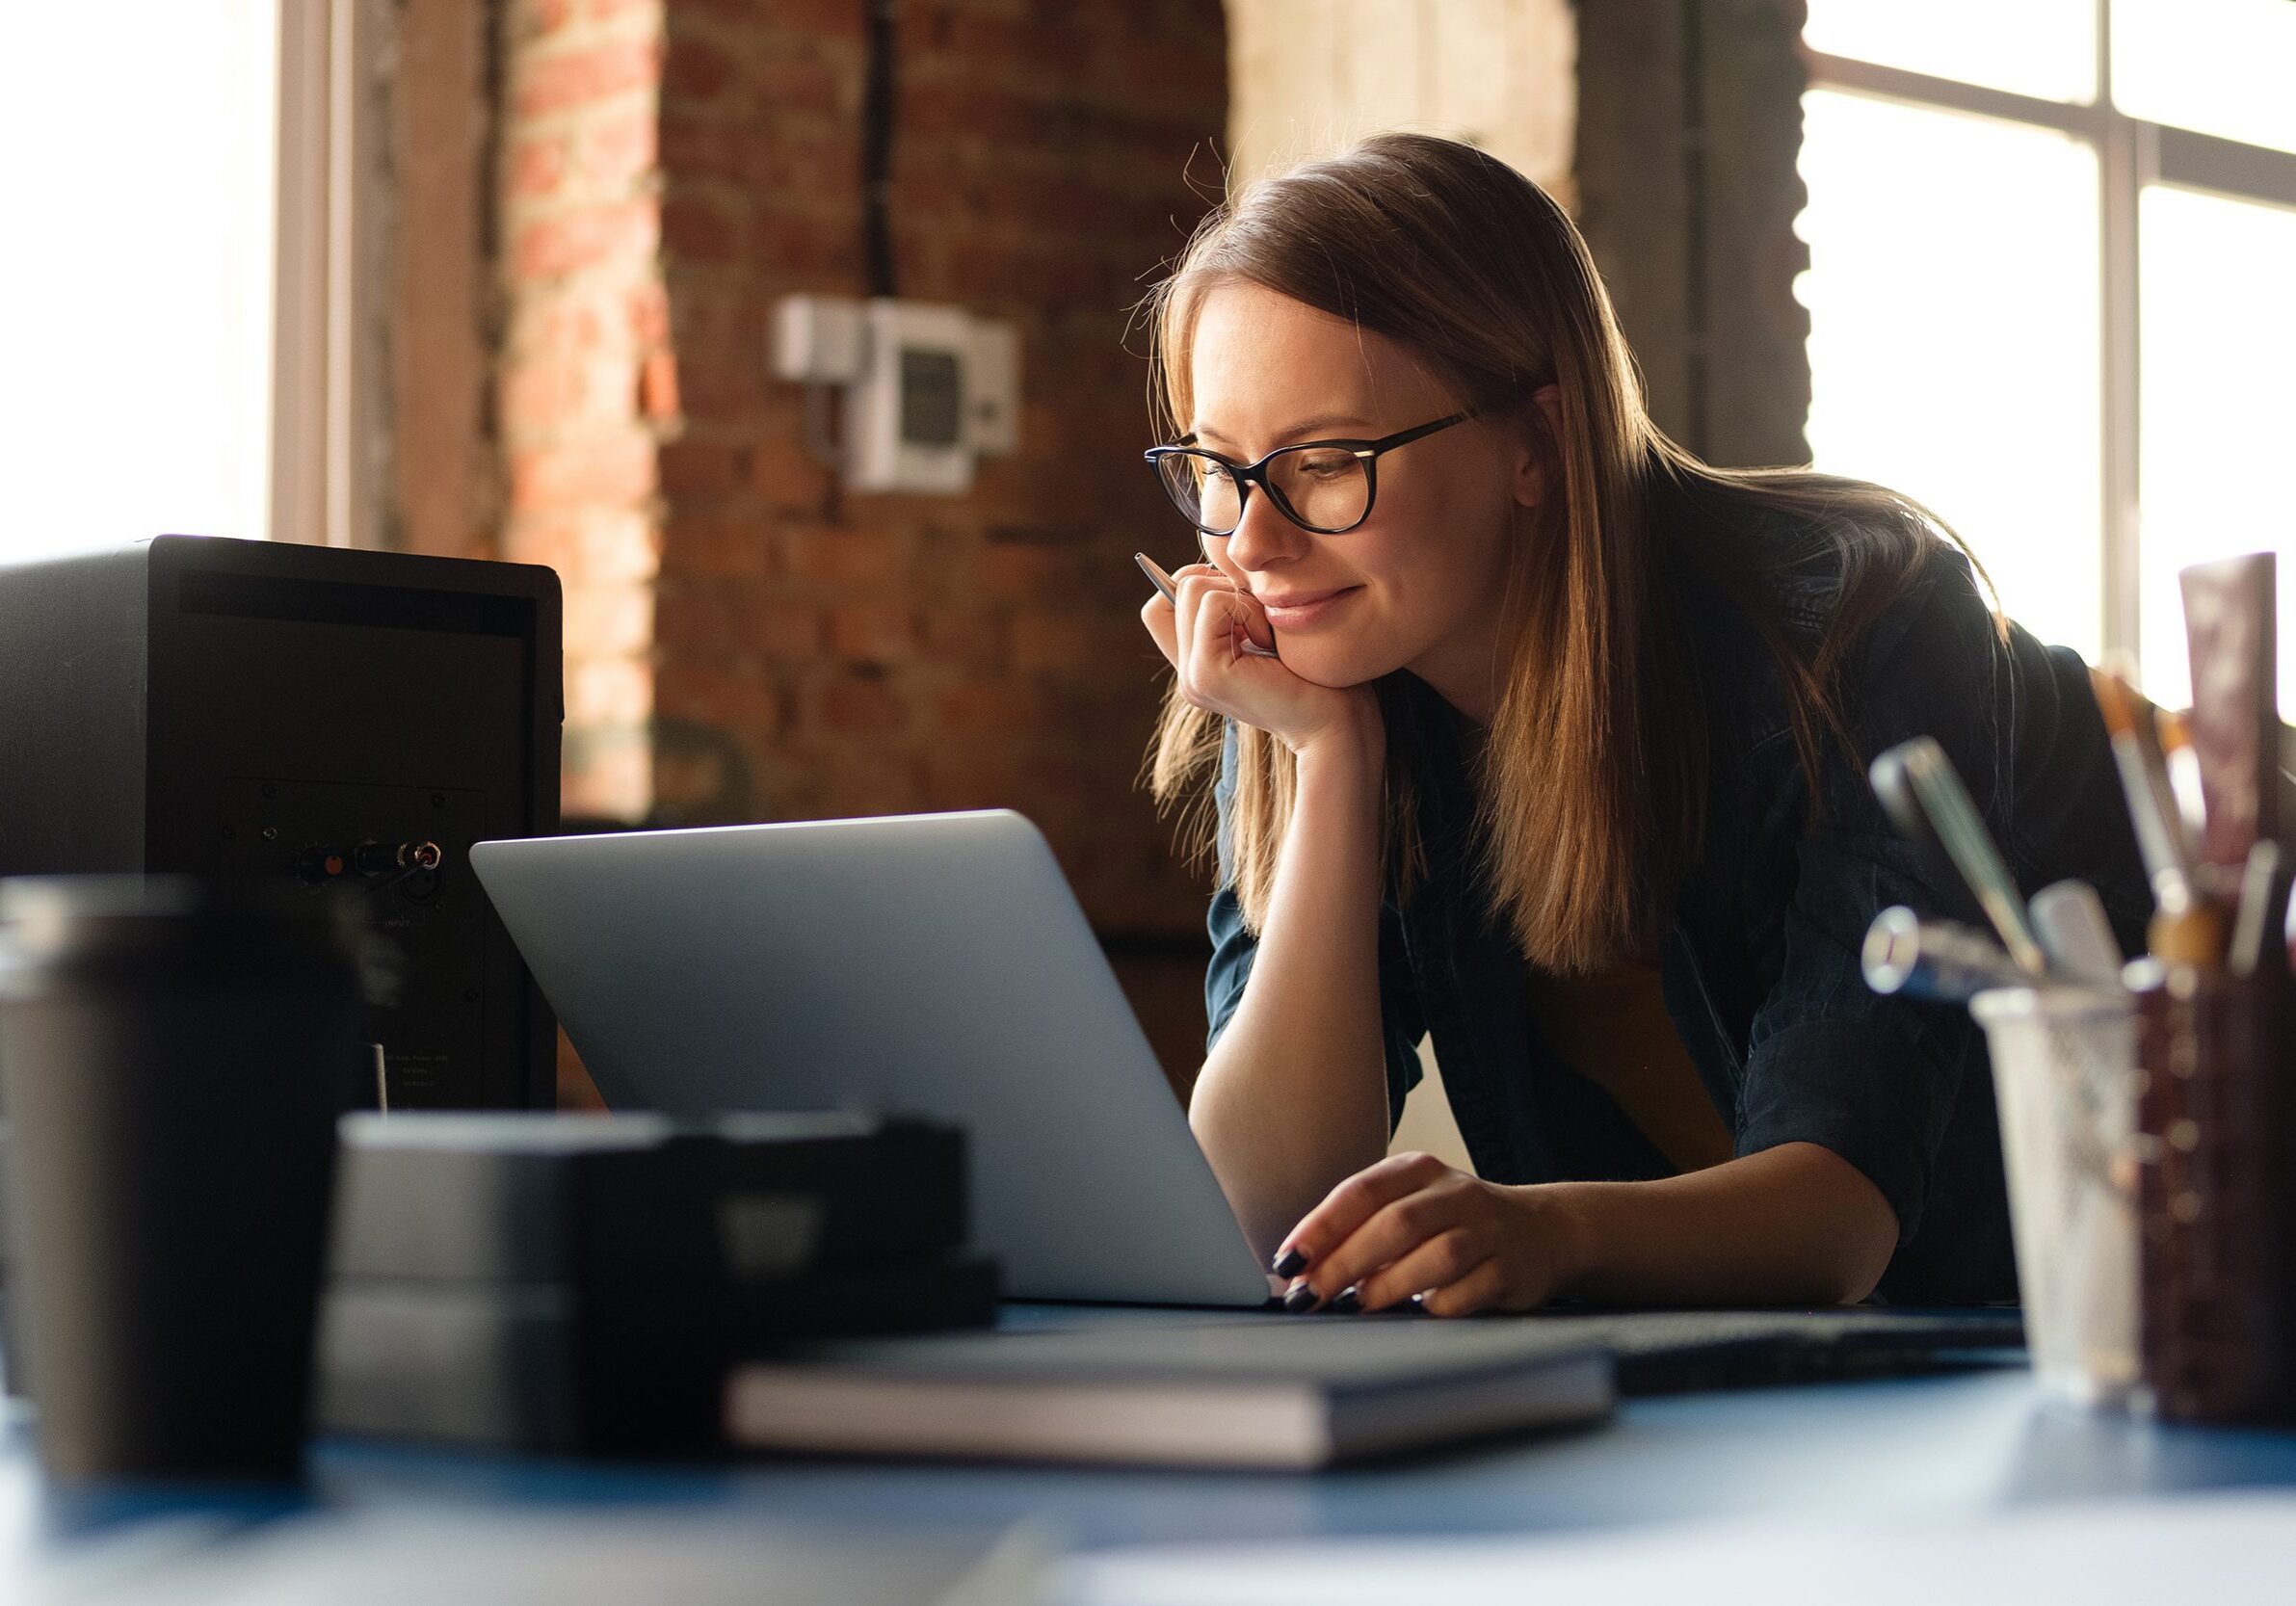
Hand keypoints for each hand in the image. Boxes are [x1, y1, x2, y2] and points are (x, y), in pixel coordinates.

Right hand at [1139, 563, 1376, 756]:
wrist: (1336, 723)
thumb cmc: (1317, 674)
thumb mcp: (1268, 629)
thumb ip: (1236, 608)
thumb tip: (1220, 563)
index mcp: (1198, 666)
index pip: (1162, 604)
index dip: (1200, 584)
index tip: (1244, 602)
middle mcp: (1187, 673)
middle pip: (1180, 585)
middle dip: (1228, 586)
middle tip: (1263, 623)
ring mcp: (1192, 676)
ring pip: (1193, 587)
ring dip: (1241, 599)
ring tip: (1267, 637)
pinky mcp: (1206, 673)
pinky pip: (1213, 603)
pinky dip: (1249, 611)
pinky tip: (1269, 644)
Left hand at [1271, 1152, 1582, 1316]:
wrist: (1543, 1231)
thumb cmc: (1455, 1223)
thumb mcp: (1410, 1206)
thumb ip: (1361, 1229)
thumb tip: (1299, 1271)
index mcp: (1418, 1171)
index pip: (1360, 1192)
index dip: (1320, 1228)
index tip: (1288, 1261)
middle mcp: (1455, 1193)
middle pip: (1394, 1224)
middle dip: (1344, 1263)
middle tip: (1309, 1294)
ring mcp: (1488, 1230)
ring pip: (1435, 1255)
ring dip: (1388, 1285)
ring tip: (1356, 1306)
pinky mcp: (1511, 1269)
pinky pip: (1470, 1291)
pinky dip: (1437, 1305)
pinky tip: (1416, 1313)